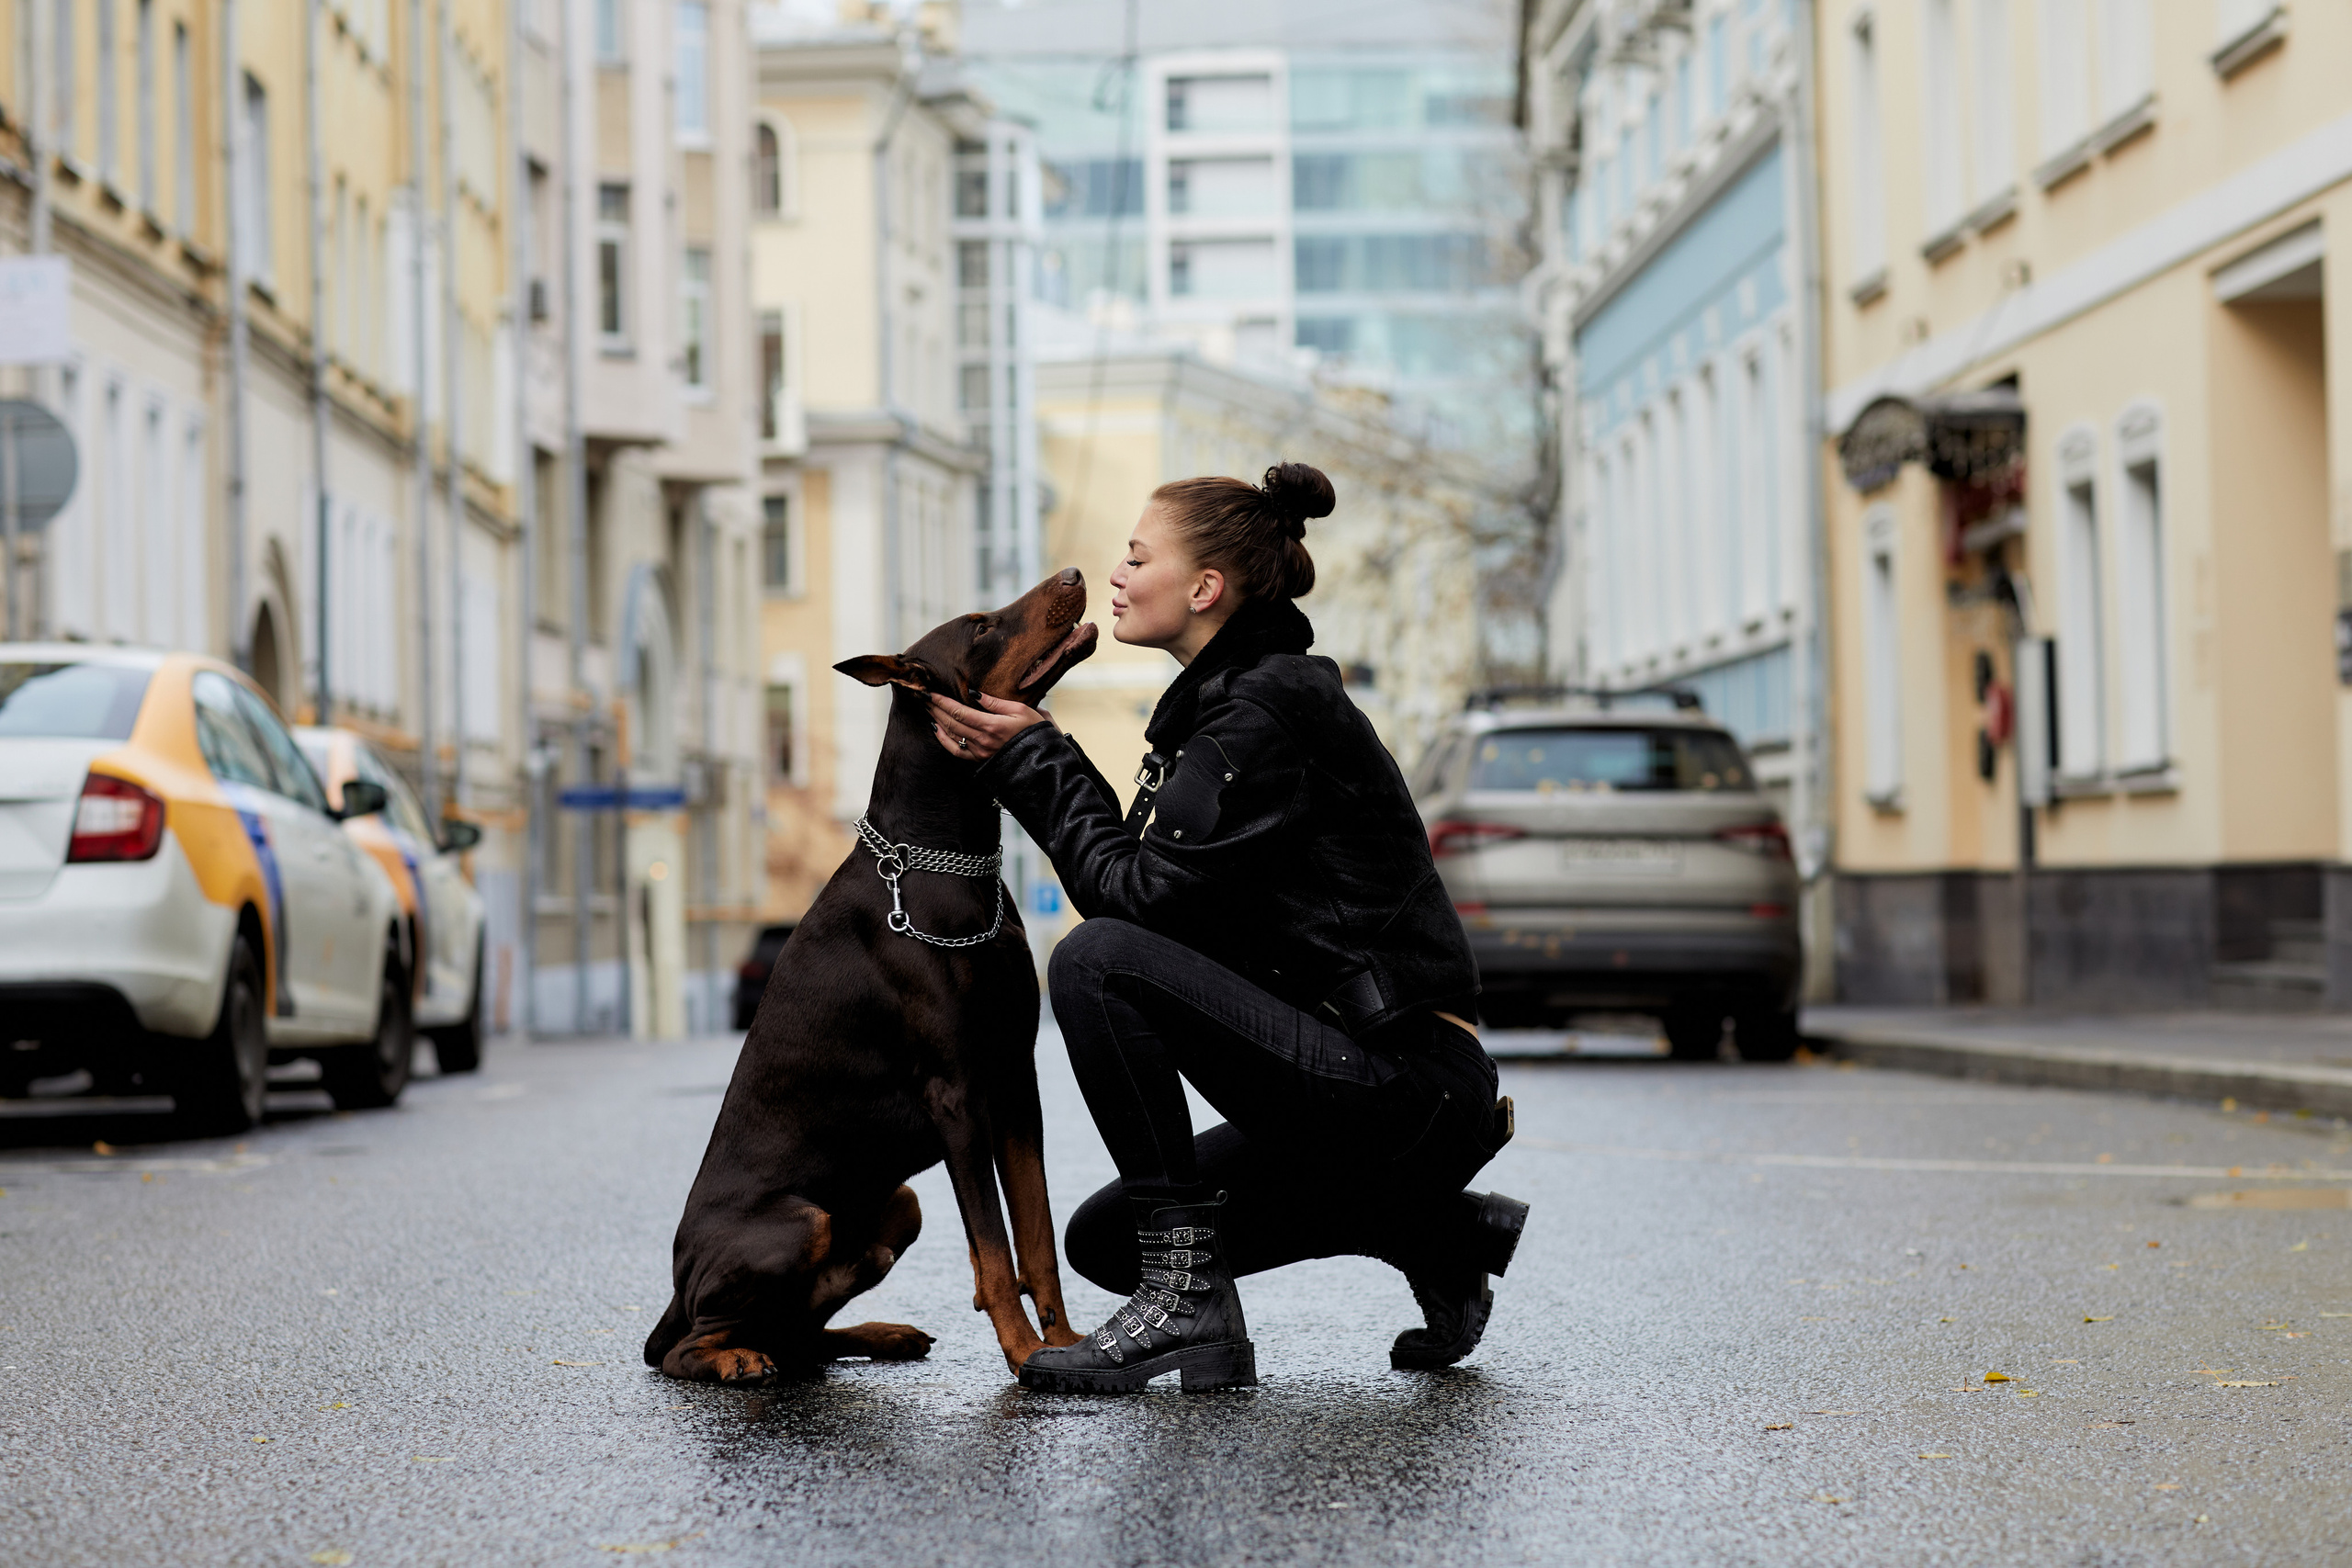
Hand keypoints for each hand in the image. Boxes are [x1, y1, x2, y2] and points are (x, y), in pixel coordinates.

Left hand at [930, 690, 1047, 761]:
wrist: (1042, 758)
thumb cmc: (1034, 731)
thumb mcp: (1019, 710)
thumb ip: (995, 702)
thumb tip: (974, 693)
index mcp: (992, 726)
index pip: (959, 711)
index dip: (942, 702)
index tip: (930, 692)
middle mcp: (983, 740)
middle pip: (952, 722)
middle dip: (935, 709)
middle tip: (923, 697)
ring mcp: (980, 752)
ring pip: (952, 735)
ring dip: (938, 721)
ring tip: (928, 709)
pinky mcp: (980, 760)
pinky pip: (956, 751)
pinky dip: (944, 740)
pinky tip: (937, 729)